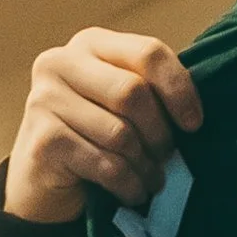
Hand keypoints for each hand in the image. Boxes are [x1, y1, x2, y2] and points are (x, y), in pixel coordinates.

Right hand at [7, 27, 200, 227]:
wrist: (44, 177)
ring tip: (152, 179)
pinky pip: (105, 165)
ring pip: (120, 134)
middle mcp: (60, 63)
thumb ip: (150, 91)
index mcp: (90, 44)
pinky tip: (133, 191)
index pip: (148, 53)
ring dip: (146, 165)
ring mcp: (45, 100)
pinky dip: (128, 184)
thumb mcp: (122, 102)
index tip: (194, 123)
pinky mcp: (42, 141)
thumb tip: (194, 116)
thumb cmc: (96, 134)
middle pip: (133, 93)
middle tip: (166, 155)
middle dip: (159, 132)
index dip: (179, 89)